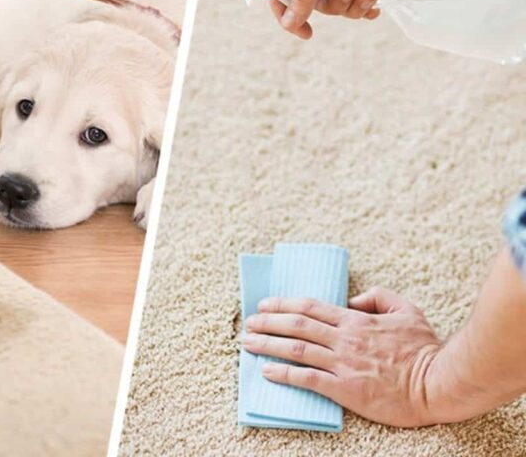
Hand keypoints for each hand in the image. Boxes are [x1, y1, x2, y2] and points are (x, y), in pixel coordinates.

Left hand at [242, 287, 442, 426]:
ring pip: (296, 350)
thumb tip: (353, 299)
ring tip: (248, 343)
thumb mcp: (406, 309)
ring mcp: (343, 364)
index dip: (283, 305)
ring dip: (268, 345)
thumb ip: (378, 297)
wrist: (439, 383)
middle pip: (296, 326)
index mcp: (355, 320)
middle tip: (248, 323)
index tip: (264, 305)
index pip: (310, 307)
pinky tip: (267, 371)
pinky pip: (308, 379)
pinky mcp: (346, 389)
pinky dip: (284, 374)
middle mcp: (344, 339)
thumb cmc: (425, 349)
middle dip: (267, 323)